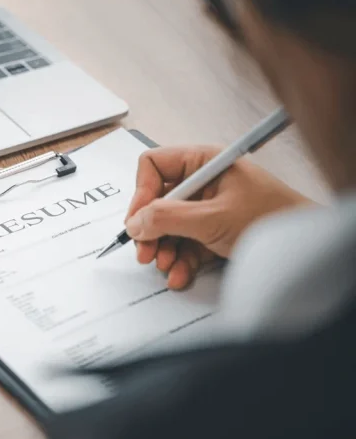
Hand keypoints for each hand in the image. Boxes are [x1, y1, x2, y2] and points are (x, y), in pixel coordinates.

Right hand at [125, 146, 309, 289]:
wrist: (303, 249)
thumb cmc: (271, 218)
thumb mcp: (212, 218)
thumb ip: (168, 218)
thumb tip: (135, 222)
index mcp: (203, 163)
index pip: (155, 166)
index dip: (142, 193)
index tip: (138, 221)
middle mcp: (202, 182)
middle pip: (158, 201)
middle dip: (150, 229)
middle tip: (145, 252)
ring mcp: (207, 208)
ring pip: (169, 226)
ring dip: (164, 249)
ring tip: (165, 266)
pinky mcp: (213, 231)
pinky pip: (185, 243)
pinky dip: (180, 261)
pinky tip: (180, 274)